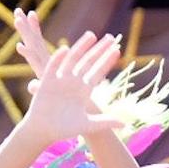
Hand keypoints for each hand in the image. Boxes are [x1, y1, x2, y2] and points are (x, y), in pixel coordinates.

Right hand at [15, 14, 118, 141]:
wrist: (44, 131)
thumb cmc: (65, 129)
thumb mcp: (87, 124)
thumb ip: (105, 122)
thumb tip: (124, 124)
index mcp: (84, 90)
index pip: (98, 72)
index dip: (107, 61)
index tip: (117, 50)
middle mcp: (73, 82)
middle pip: (88, 62)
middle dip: (99, 49)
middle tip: (111, 37)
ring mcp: (60, 80)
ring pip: (72, 59)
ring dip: (81, 47)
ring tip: (92, 35)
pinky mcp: (47, 81)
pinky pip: (53, 67)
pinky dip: (58, 59)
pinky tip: (65, 50)